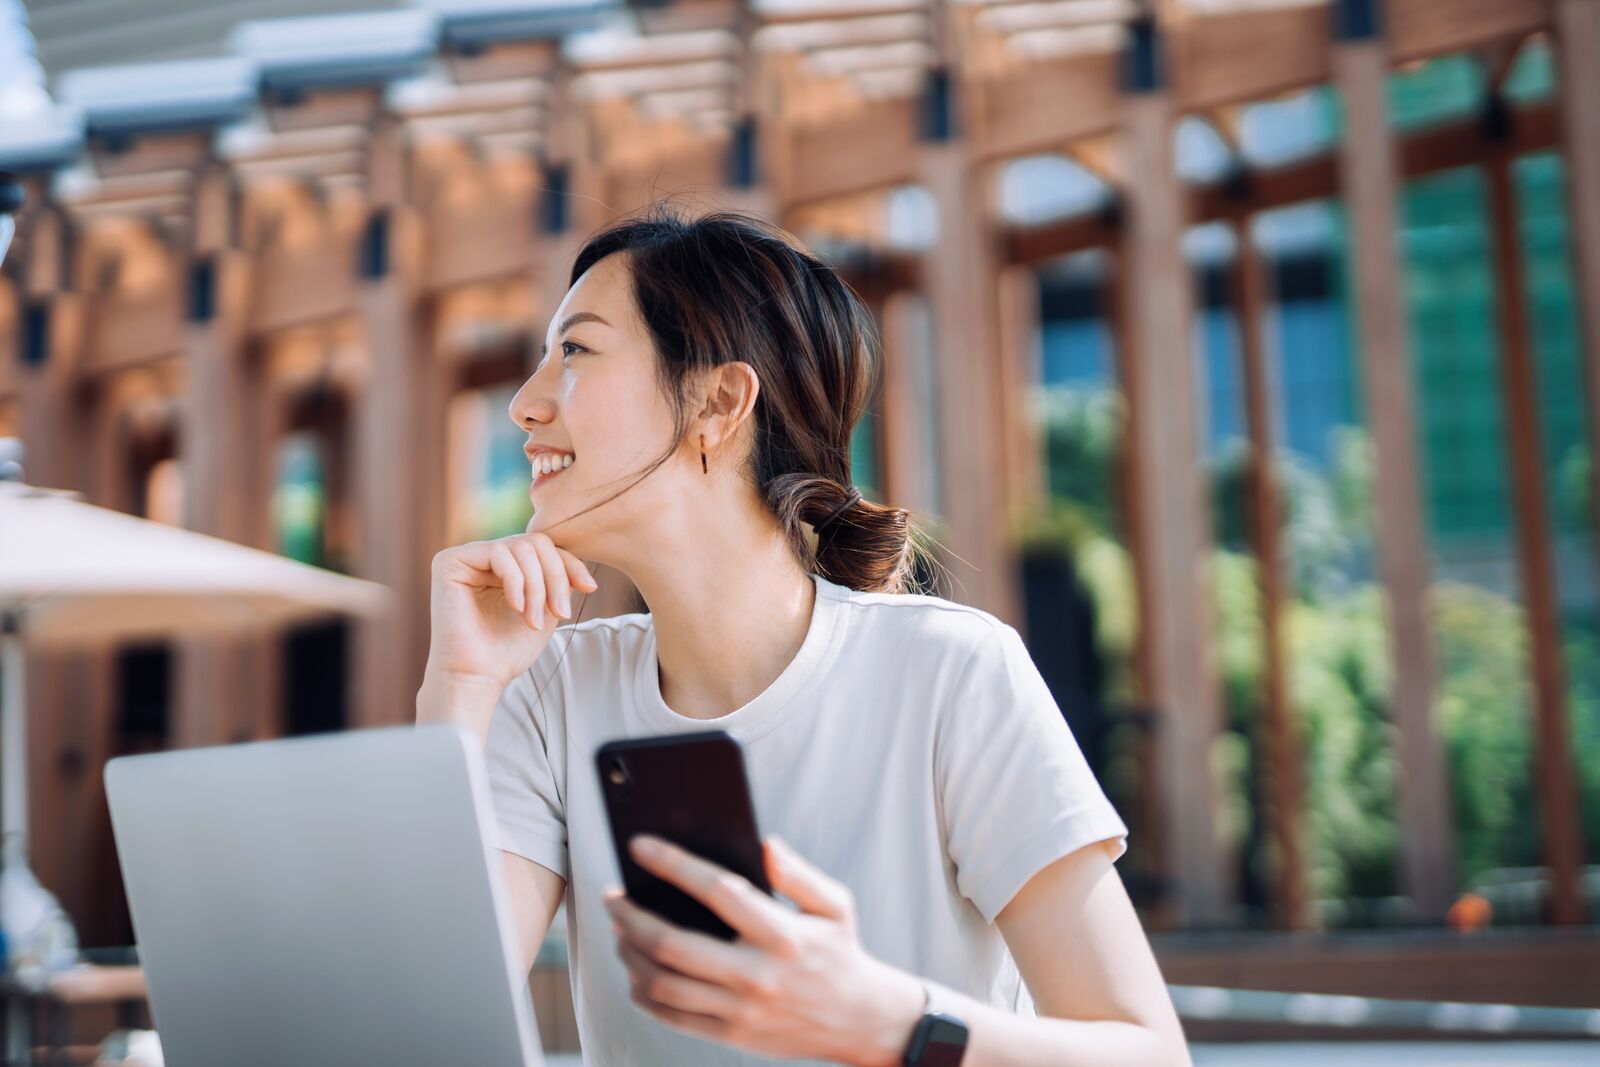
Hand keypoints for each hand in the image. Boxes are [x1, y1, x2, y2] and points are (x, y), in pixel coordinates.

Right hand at [425, 526, 598, 688]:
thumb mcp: (546, 608)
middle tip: (560, 613)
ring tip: (533, 621)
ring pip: (521, 547)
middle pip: (536, 543)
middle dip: (555, 577)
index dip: (570, 565)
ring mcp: (466, 557)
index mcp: (505, 566)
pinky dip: (515, 581)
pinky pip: (498, 553)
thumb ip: (558, 579)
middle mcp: (484, 557)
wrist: (477, 678)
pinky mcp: (449, 562)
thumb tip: (581, 564)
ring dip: (537, 587)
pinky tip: (516, 608)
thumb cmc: (508, 651)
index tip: (590, 588)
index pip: (545, 549)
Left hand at [605, 836, 925, 1066]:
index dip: (674, 864)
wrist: (859, 1020)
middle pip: (672, 945)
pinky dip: (642, 991)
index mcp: (782, 935)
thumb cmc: (840, 952)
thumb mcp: (835, 904)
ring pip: (662, 984)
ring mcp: (739, 1010)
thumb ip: (798, 873)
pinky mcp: (729, 1033)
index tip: (641, 846)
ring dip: (629, 953)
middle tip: (614, 897)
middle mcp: (756, 975)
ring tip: (620, 930)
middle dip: (631, 917)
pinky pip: (670, 1015)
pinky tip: (636, 969)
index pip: (718, 891)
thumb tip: (764, 844)